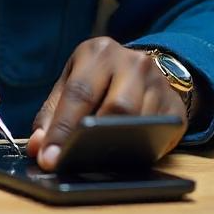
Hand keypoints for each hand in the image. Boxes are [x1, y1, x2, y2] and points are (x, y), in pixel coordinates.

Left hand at [26, 37, 186, 170]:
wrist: (143, 70)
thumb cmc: (99, 81)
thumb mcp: (71, 84)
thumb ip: (51, 115)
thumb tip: (38, 147)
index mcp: (98, 52)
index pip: (79, 93)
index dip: (62, 128)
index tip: (49, 157)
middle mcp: (132, 61)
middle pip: (115, 107)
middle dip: (91, 139)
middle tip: (71, 162)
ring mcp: (158, 82)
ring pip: (139, 120)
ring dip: (116, 145)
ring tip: (95, 161)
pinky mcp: (175, 106)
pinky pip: (159, 132)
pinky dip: (139, 148)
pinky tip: (124, 155)